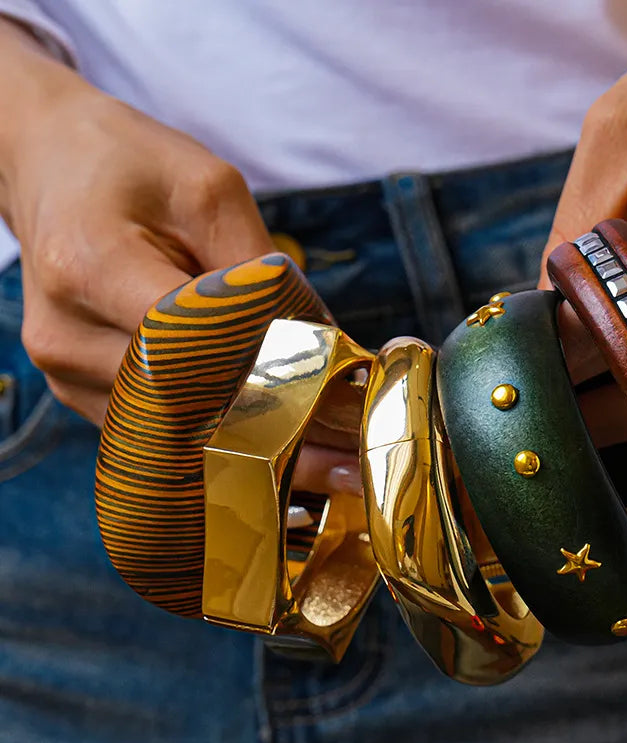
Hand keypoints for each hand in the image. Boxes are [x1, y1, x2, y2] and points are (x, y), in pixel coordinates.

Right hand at [0, 20, 358, 494]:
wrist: (48, 166)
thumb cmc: (128, 165)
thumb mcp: (209, 187)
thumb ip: (262, 269)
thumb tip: (325, 346)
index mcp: (91, 265)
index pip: (195, 346)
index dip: (274, 378)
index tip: (343, 402)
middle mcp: (67, 335)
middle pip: (188, 408)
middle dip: (280, 436)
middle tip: (353, 463)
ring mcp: (65, 374)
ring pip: (176, 437)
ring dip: (256, 453)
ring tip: (332, 469)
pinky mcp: (78, 393)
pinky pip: (158, 435)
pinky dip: (219, 443)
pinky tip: (276, 453)